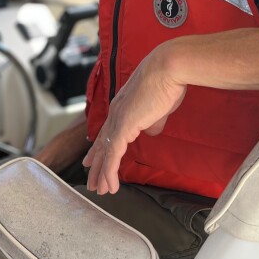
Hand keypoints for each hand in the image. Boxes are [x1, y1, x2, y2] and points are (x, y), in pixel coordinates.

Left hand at [82, 44, 185, 194]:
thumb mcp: (159, 107)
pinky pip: (113, 155)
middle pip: (102, 144)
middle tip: (91, 181)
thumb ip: (152, 120)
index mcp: (123, 106)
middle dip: (96, 165)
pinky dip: (110, 172)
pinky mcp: (123, 126)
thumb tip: (151, 130)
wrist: (168, 69)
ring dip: (101, 173)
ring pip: (105, 153)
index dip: (99, 147)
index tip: (92, 159)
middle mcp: (116, 112)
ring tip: (99, 190)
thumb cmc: (168, 82)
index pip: (107, 131)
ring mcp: (118, 119)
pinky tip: (110, 185)